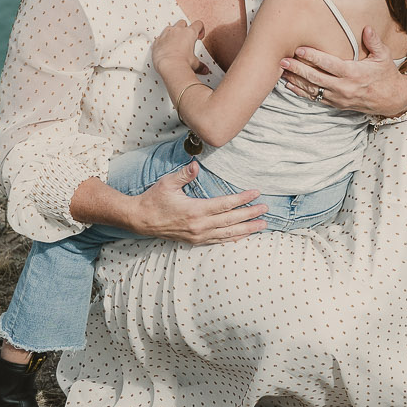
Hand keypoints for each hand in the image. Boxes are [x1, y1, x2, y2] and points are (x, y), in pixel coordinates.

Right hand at [131, 162, 264, 243]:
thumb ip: (184, 175)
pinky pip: (219, 241)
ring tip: (262, 225)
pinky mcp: (195, 241)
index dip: (242, 199)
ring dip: (247, 229)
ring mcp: (198, 235)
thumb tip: (196, 165)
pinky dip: (233, 238)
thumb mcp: (167, 183)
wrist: (140, 220)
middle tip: (266, 209)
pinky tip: (243, 236)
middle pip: (231, 220)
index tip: (256, 194)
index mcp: (195, 210)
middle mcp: (199, 226)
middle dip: (250, 215)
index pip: (225, 205)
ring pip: (228, 233)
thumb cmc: (154, 199)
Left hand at [151, 19, 203, 68]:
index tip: (199, 36)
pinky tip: (166, 49)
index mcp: (189, 33)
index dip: (200, 29)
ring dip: (173, 33)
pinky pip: (160, 37)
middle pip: (183, 22)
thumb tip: (203, 69)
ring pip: (170, 28)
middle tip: (186, 40)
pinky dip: (163, 41)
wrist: (169, 66)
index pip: (198, 24)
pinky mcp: (157, 41)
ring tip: (176, 44)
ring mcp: (166, 34)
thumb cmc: (182, 62)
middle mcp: (177, 31)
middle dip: (185, 29)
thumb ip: (200, 65)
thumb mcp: (195, 64)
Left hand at [281, 26, 406, 117]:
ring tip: (282, 73)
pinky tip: (290, 86)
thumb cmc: (386, 75)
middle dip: (298, 69)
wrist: (392, 100)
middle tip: (283, 61)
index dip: (313, 57)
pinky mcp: (336, 104)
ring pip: (313, 90)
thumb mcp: (384, 56)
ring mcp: (339, 97)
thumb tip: (367, 28)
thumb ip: (374, 42)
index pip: (329, 64)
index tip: (299, 50)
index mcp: (353, 73)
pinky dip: (302, 93)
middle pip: (316, 78)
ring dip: (296, 81)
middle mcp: (344, 87)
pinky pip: (315, 99)